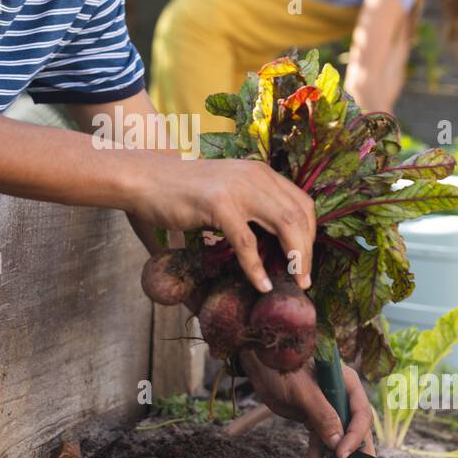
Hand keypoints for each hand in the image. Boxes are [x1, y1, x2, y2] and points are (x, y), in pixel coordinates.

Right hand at [127, 153, 314, 293]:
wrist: (146, 178)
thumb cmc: (183, 190)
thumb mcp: (227, 189)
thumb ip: (251, 204)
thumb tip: (273, 241)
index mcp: (261, 173)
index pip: (302, 202)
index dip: (311, 233)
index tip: (306, 258)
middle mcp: (256, 176)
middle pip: (300, 215)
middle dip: (308, 251)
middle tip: (305, 279)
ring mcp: (238, 189)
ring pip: (285, 225)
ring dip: (296, 258)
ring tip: (296, 283)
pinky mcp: (219, 205)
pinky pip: (248, 243)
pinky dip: (257, 268)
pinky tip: (262, 284)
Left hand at [238, 349, 376, 457]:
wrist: (258, 359)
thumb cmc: (282, 366)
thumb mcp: (302, 390)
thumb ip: (322, 415)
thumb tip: (338, 445)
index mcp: (347, 383)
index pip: (361, 414)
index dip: (355, 437)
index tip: (342, 456)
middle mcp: (342, 397)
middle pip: (355, 431)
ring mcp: (328, 408)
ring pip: (337, 440)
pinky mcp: (312, 417)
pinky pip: (318, 441)